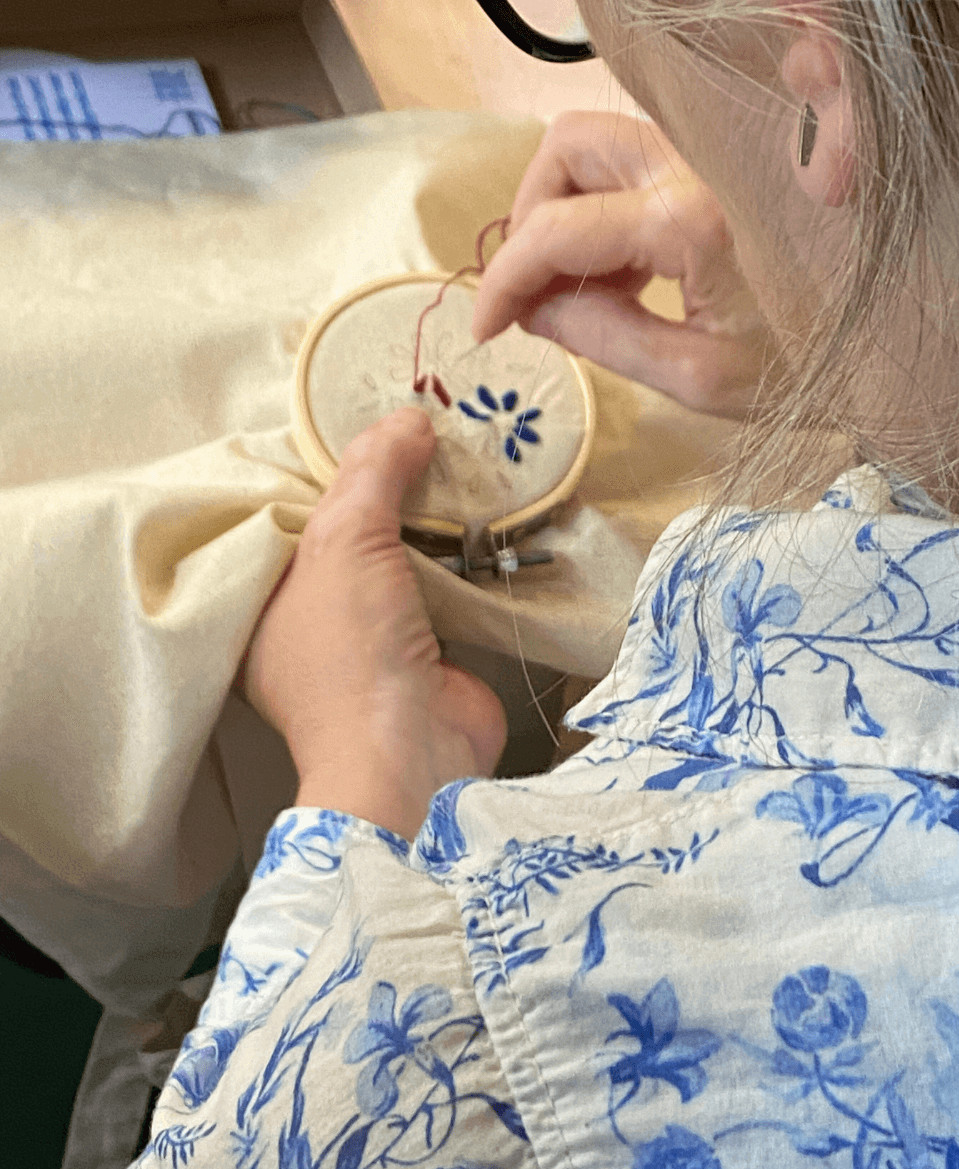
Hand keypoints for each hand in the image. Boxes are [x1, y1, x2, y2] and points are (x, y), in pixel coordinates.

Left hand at [241, 408, 505, 849]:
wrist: (413, 752)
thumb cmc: (350, 651)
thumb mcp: (345, 541)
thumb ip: (372, 472)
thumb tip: (409, 416)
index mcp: (264, 600)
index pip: (286, 518)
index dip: (317, 469)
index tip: (352, 418)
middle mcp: (313, 621)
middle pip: (348, 535)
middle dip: (382, 489)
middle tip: (414, 427)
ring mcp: (375, 640)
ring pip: (400, 559)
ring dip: (429, 520)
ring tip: (455, 455)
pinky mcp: (431, 651)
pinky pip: (445, 588)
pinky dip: (465, 556)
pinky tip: (485, 511)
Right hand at [472, 110, 775, 417]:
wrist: (888, 347)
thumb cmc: (803, 371)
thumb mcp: (694, 375)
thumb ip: (600, 337)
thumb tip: (530, 312)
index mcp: (689, 221)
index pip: (555, 231)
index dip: (504, 280)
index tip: (486, 327)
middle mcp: (696, 165)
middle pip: (568, 146)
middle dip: (530, 217)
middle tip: (535, 291)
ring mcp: (711, 156)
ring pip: (598, 142)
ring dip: (564, 206)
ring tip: (584, 287)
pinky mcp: (721, 165)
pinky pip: (634, 162)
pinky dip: (604, 207)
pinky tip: (626, 274)